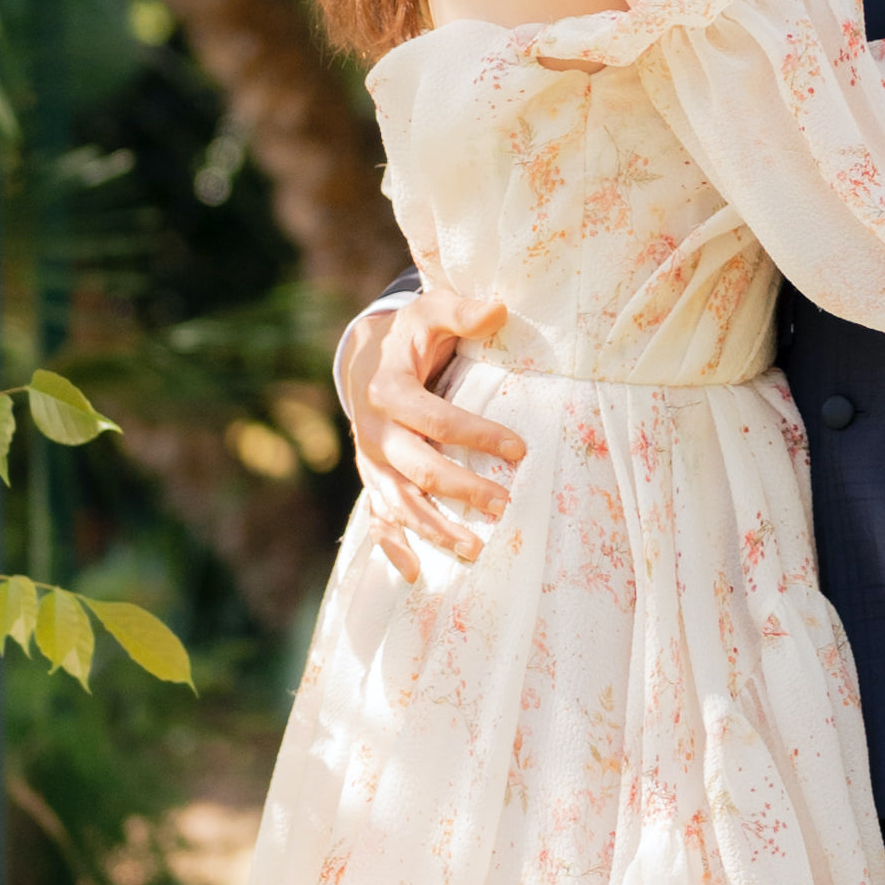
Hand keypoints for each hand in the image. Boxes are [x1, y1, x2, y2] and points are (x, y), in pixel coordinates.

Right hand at [338, 291, 525, 581]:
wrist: (365, 358)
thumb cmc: (410, 335)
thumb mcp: (431, 312)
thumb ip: (462, 310)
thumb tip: (500, 310)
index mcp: (388, 390)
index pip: (435, 419)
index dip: (477, 435)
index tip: (520, 450)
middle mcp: (374, 431)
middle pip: (419, 469)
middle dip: (463, 490)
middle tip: (506, 507)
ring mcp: (371, 461)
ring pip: (400, 503)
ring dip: (435, 529)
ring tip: (475, 549)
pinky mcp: (372, 479)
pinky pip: (378, 518)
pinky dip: (394, 548)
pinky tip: (416, 575)